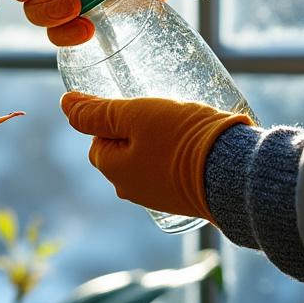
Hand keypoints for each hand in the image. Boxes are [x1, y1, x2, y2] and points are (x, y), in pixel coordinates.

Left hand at [59, 91, 249, 219]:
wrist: (237, 175)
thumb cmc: (182, 140)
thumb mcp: (134, 115)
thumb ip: (98, 111)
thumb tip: (65, 103)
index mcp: (114, 171)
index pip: (99, 138)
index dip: (117, 117)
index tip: (142, 108)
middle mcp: (131, 190)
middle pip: (123, 149)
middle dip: (139, 129)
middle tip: (165, 115)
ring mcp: (158, 198)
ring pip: (148, 159)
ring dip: (160, 142)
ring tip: (184, 128)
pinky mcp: (184, 199)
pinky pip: (171, 171)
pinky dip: (178, 157)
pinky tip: (197, 145)